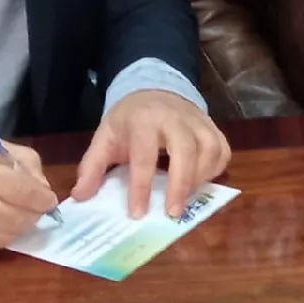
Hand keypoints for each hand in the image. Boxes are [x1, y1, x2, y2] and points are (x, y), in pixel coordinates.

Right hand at [0, 139, 57, 252]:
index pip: (21, 191)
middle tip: (37, 212)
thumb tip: (45, 191)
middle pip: (14, 220)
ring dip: (18, 230)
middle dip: (33, 218)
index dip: (42, 199)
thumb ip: (23, 163)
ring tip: (18, 218)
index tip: (49, 201)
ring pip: (3, 238)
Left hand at [72, 89, 230, 218]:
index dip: (141, 186)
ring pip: (209, 148)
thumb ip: (92, 166)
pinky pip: (222, 149)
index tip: (138, 213)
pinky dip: (215, 169)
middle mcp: (174, 118)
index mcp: (144, 121)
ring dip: (200, 178)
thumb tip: (81, 197)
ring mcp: (197, 121)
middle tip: (173, 213)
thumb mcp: (105, 137)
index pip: (144, 155)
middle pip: (185, 150)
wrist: (154, 89)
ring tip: (186, 200)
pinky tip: (201, 184)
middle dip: (181, 184)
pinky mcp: (212, 126)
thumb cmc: (129, 120)